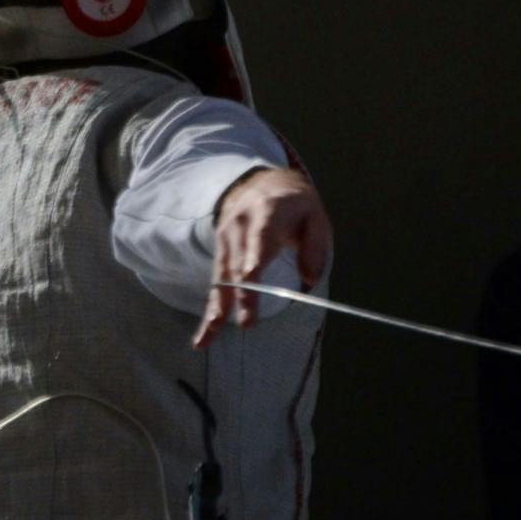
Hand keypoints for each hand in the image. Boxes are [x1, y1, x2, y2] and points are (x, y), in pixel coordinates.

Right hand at [194, 167, 330, 348]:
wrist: (259, 184)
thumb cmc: (293, 205)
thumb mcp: (314, 215)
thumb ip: (315, 245)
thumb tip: (309, 278)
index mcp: (266, 213)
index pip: (259, 238)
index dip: (253, 258)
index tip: (250, 279)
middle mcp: (239, 225)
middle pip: (238, 264)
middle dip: (242, 294)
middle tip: (246, 322)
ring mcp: (225, 238)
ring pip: (221, 277)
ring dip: (217, 307)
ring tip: (209, 335)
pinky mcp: (220, 251)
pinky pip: (216, 282)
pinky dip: (211, 307)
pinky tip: (206, 333)